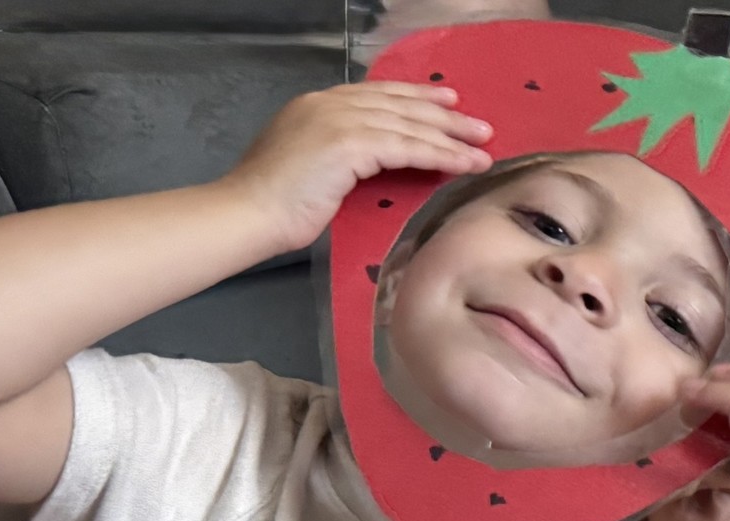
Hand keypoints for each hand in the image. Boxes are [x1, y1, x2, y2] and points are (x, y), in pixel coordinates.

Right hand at [220, 81, 492, 254]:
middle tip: (476, 123)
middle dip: (442, 114)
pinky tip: (465, 164)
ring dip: (451, 137)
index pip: (376, 96)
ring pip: (409, 125)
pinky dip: (441, 155)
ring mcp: (339, 120)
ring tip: (483, 145)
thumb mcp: (308, 171)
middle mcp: (329, 104)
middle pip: (398, 104)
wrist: (247, 214)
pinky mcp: (350, 144)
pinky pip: (408, 147)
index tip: (443, 103)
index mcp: (316, 106)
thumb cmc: (272, 208)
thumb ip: (335, 159)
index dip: (413, 98)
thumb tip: (362, 168)